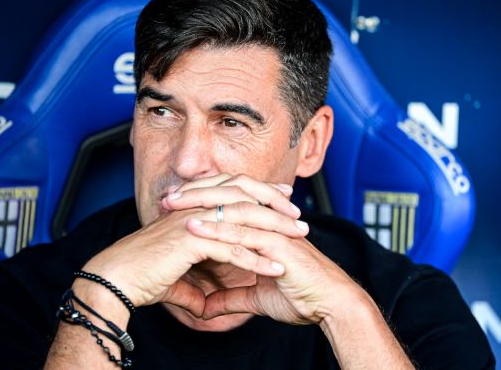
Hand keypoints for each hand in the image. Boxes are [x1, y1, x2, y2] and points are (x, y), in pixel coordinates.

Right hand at [81, 204, 295, 316]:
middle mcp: (194, 209)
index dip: (260, 192)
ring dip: (274, 230)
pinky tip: (275, 268)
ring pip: (244, 220)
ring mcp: (194, 222)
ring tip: (298, 239)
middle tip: (299, 215)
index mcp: (192, 208)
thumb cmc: (140, 276)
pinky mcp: (191, 241)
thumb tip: (205, 307)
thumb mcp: (175, 281)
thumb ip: (193, 289)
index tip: (283, 197)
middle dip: (276, 205)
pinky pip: (232, 249)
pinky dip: (256, 260)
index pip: (233, 190)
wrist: (114, 279)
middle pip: (244, 198)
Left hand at [163, 174, 362, 324]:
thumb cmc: (302, 297)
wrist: (331, 306)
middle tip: (168, 197)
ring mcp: (275, 230)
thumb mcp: (257, 298)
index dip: (203, 201)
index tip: (175, 206)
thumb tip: (207, 307)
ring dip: (201, 205)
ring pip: (233, 208)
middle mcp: (270, 222)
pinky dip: (217, 228)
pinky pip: (244, 232)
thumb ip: (231, 298)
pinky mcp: (279, 243)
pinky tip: (194, 227)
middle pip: (230, 196)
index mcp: (267, 227)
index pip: (231, 203)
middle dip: (197, 194)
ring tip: (173, 206)